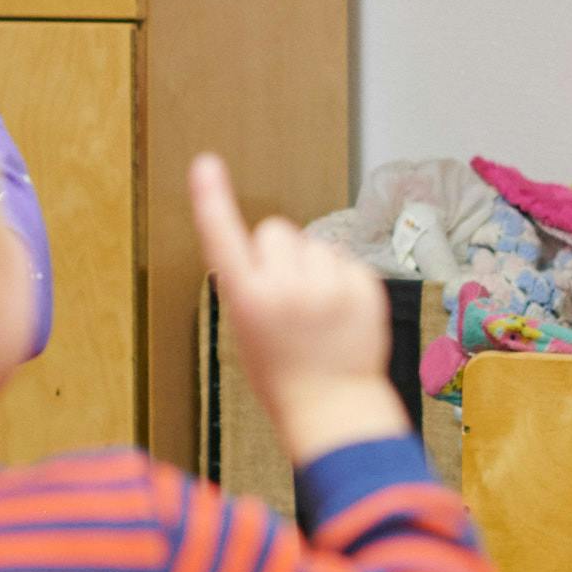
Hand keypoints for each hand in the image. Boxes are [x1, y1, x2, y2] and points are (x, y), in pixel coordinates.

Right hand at [191, 154, 409, 462]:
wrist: (334, 407)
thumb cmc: (282, 371)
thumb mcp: (247, 329)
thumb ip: (254, 282)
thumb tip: (276, 246)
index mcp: (248, 301)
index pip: (224, 240)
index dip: (211, 199)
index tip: (206, 164)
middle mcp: (287, 289)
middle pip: (275, 230)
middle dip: (277, 251)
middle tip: (283, 295)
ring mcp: (330, 288)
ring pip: (313, 243)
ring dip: (311, 265)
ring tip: (315, 311)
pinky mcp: (365, 287)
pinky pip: (344, 259)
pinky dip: (340, 278)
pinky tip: (339, 313)